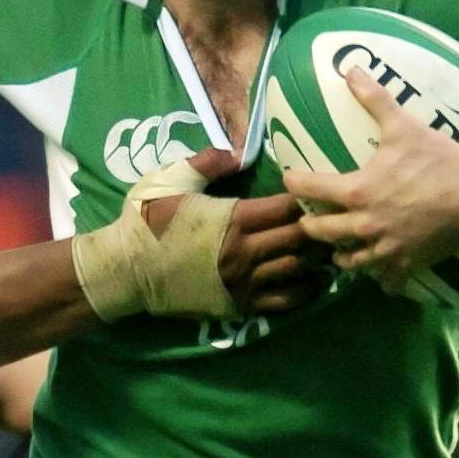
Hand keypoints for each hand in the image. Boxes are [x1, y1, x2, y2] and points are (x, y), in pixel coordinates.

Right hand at [72, 149, 328, 320]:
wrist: (125, 270)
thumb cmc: (146, 221)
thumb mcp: (171, 178)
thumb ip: (208, 162)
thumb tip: (238, 151)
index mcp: (234, 218)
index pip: (287, 207)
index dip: (307, 198)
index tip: (317, 192)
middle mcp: (245, 252)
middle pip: (300, 238)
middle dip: (319, 227)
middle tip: (333, 218)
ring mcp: (244, 282)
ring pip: (297, 269)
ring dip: (316, 258)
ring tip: (332, 246)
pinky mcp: (239, 306)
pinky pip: (284, 301)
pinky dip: (305, 291)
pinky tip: (317, 281)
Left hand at [284, 67, 458, 293]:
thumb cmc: (436, 160)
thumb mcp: (403, 125)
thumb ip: (373, 98)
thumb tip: (350, 68)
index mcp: (356, 192)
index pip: (309, 189)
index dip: (295, 182)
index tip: (291, 179)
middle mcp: (363, 225)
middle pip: (320, 232)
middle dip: (311, 224)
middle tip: (311, 218)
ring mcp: (384, 249)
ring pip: (349, 261)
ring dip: (341, 253)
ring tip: (341, 246)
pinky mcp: (406, 264)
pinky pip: (384, 280)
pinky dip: (379, 277)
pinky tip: (379, 271)